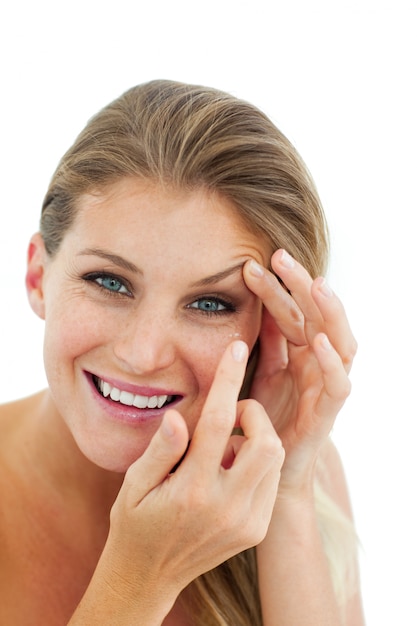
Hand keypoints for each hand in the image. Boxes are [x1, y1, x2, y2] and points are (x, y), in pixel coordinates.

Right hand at [98, 341, 283, 614]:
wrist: (148, 577)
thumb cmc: (135, 523)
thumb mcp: (133, 485)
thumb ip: (159, 450)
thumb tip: (179, 416)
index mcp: (192, 490)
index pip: (217, 422)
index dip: (227, 379)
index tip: (234, 347)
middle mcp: (226, 507)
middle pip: (266, 443)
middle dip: (254, 415)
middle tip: (230, 414)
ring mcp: (246, 522)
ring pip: (274, 460)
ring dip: (257, 438)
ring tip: (226, 444)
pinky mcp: (255, 529)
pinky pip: (271, 481)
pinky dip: (259, 462)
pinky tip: (232, 466)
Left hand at [243, 250, 356, 494]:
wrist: (266, 470)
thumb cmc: (264, 419)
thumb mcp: (260, 372)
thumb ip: (266, 341)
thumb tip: (255, 301)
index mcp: (299, 352)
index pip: (291, 311)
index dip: (275, 287)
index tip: (250, 265)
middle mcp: (317, 364)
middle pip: (317, 316)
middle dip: (301, 285)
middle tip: (280, 256)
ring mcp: (325, 386)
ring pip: (341, 341)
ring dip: (329, 313)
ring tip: (316, 285)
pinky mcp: (327, 414)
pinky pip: (338, 385)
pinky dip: (333, 362)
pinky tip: (320, 341)